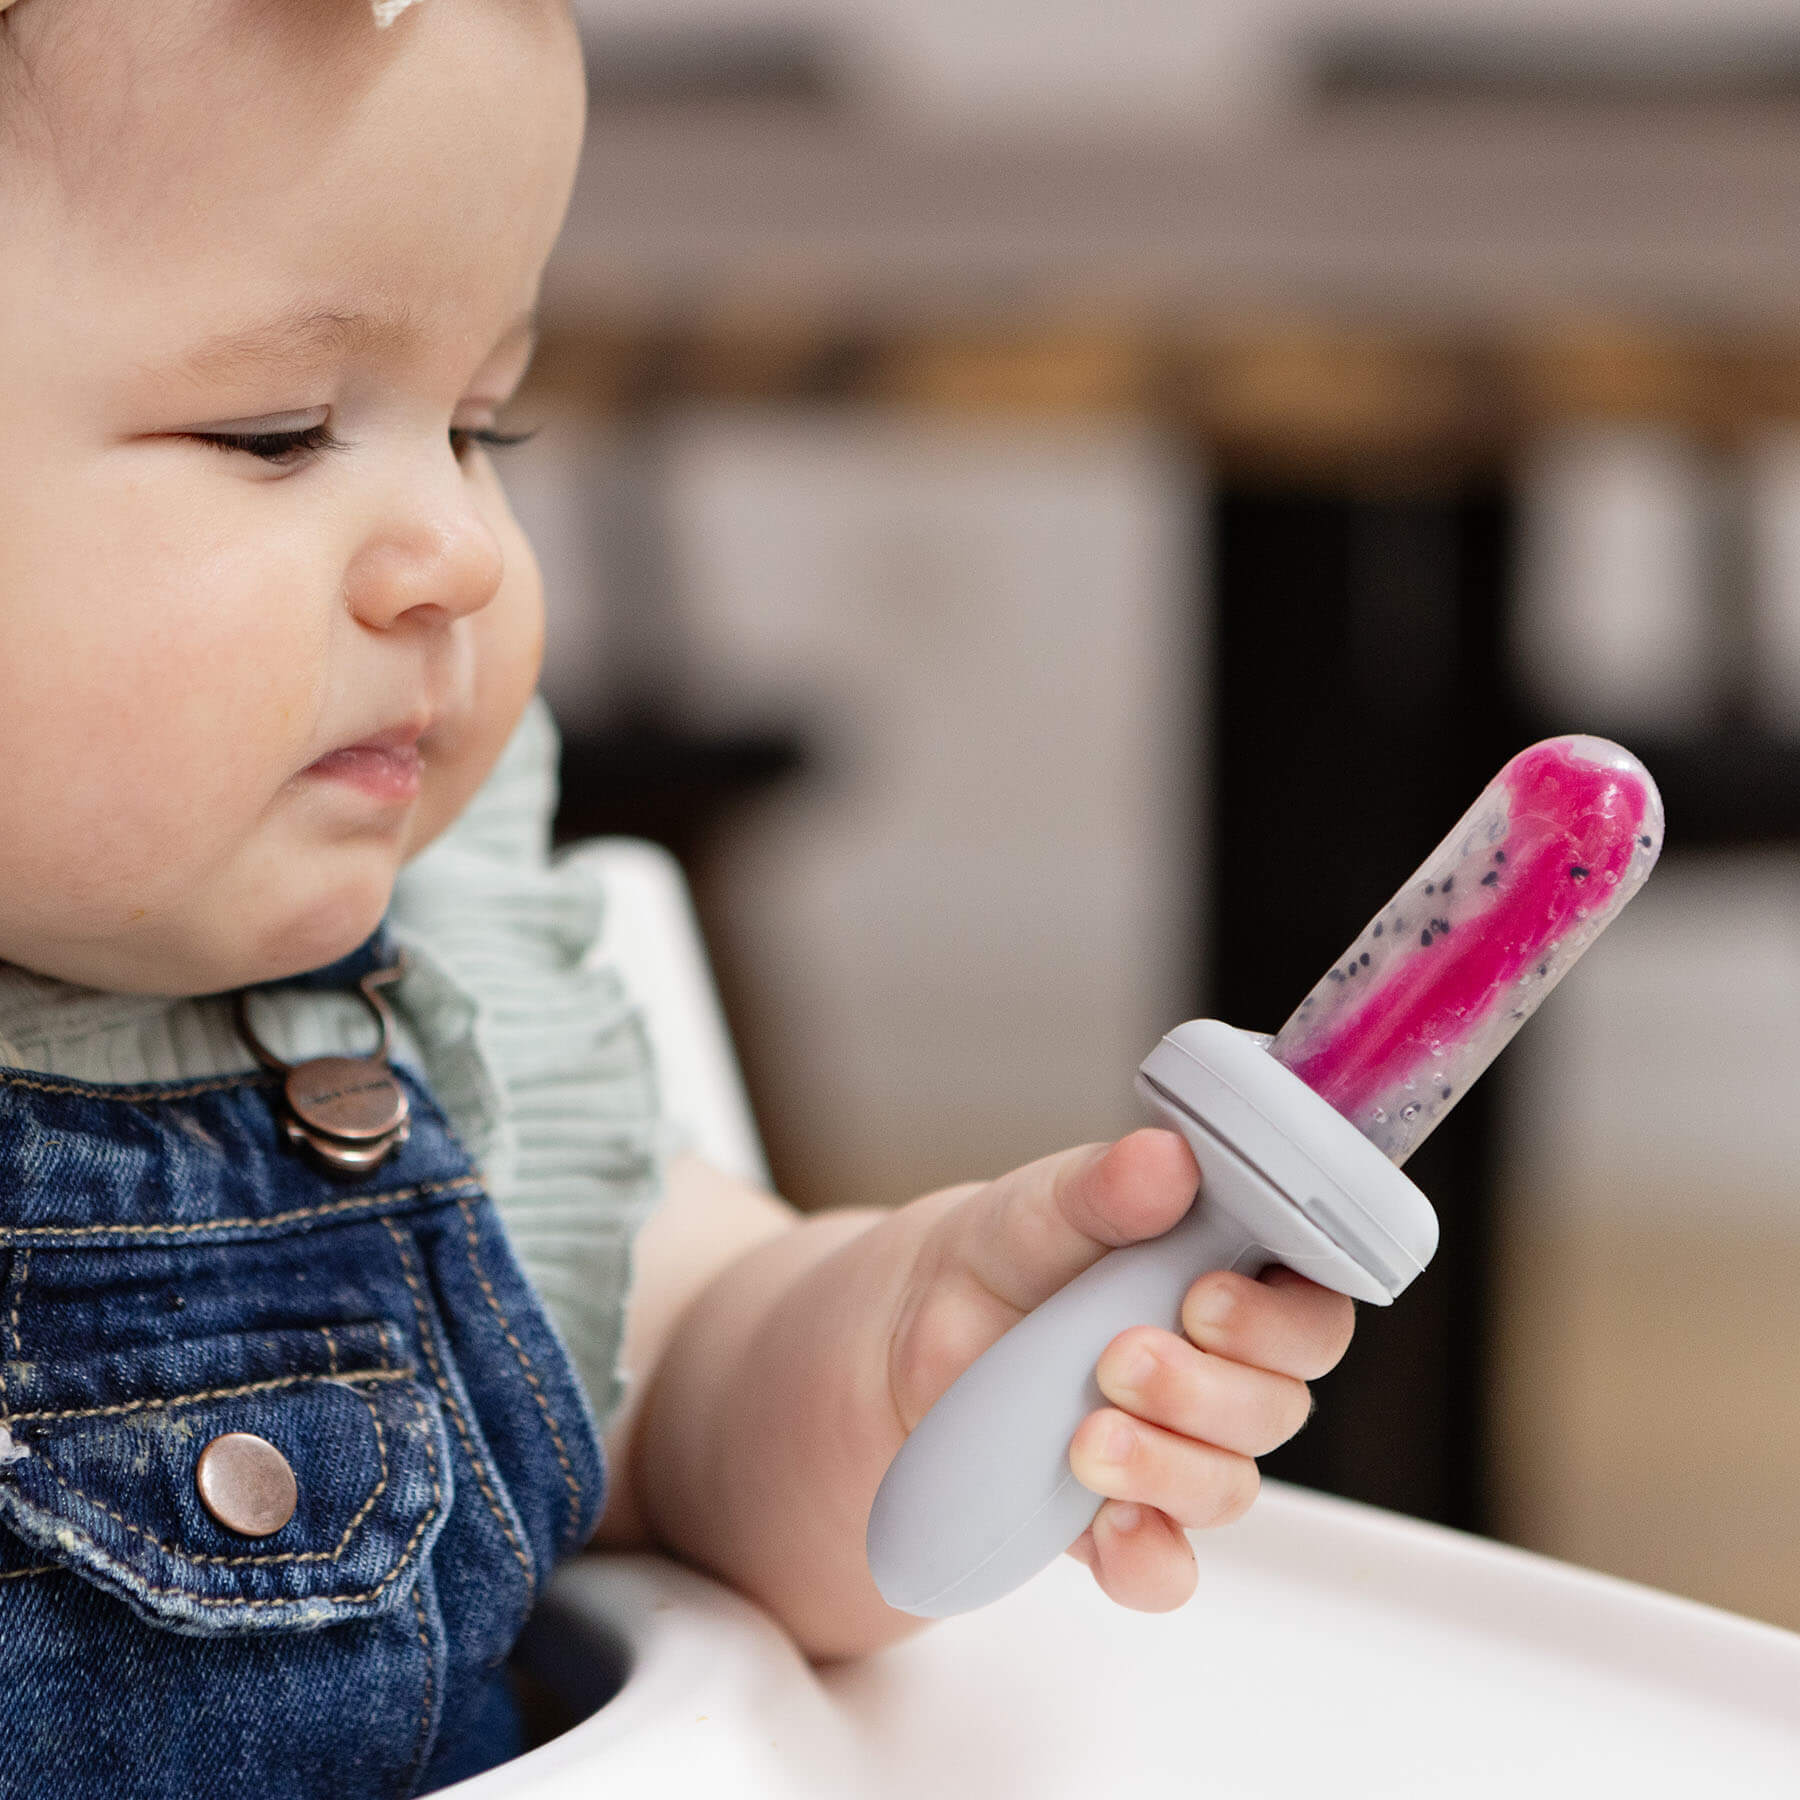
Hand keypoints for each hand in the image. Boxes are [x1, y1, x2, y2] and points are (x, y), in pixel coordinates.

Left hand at [885, 1128, 1354, 1613]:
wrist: (918, 1325)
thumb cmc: (1011, 1250)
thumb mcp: (1044, 1204)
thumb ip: (1105, 1188)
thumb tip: (1165, 1159)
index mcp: (1236, 1280)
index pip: (1314, 1311)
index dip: (1281, 1320)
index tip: (1205, 1299)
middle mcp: (1226, 1374)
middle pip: (1277, 1406)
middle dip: (1205, 1390)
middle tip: (1121, 1357)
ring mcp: (1178, 1452)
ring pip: (1226, 1487)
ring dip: (1166, 1466)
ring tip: (1085, 1439)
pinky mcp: (1124, 1519)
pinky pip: (1166, 1569)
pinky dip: (1147, 1560)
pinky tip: (1107, 1528)